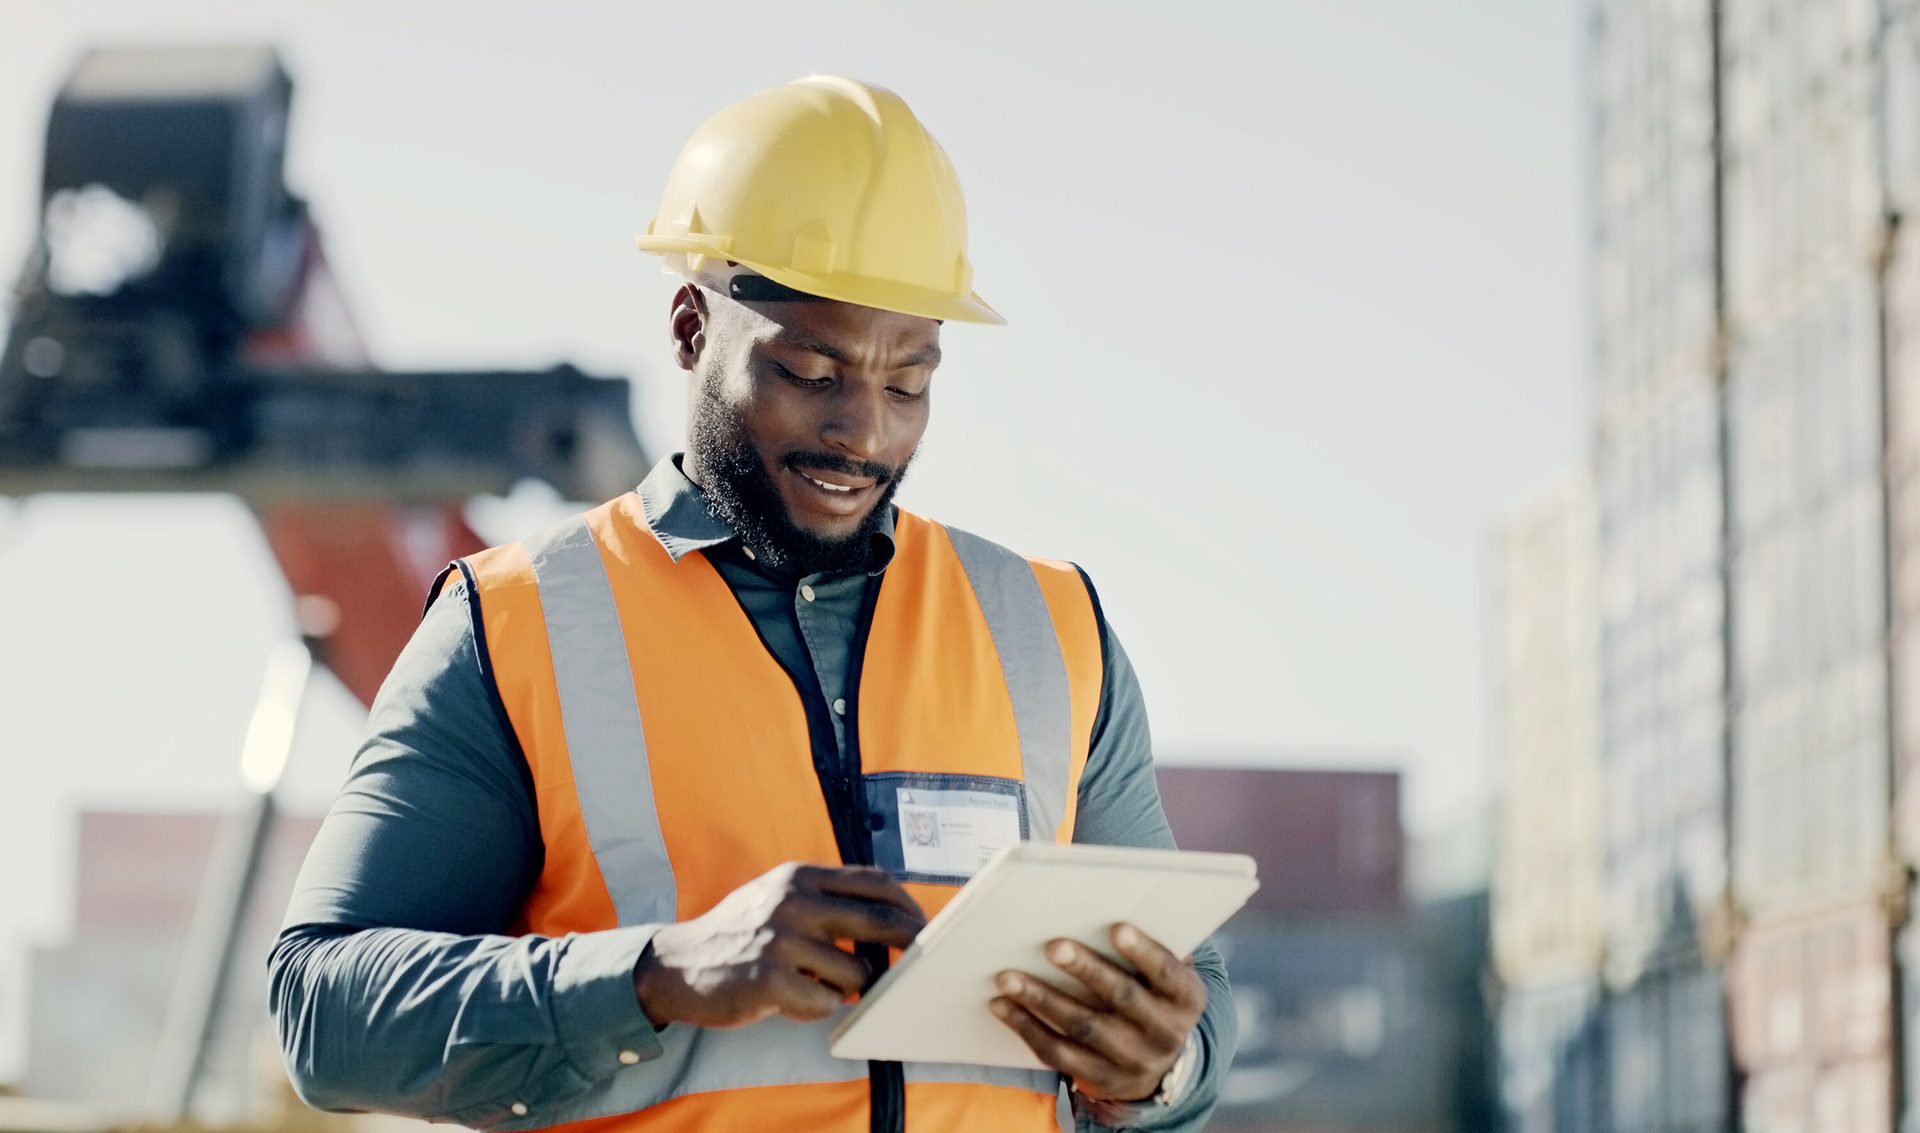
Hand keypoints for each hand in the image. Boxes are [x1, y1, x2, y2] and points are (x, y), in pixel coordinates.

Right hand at [634, 863, 925, 1028]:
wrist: (677, 964)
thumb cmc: (739, 932)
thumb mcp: (779, 895)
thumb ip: (826, 897)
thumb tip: (891, 914)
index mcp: (800, 876)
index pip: (875, 881)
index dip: (907, 906)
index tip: (921, 926)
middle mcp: (793, 901)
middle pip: (879, 921)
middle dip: (908, 945)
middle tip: (918, 963)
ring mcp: (781, 940)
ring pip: (856, 974)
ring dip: (844, 989)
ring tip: (811, 985)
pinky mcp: (769, 980)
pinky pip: (826, 1003)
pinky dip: (815, 1009)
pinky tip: (788, 1001)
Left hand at [990, 923, 1204, 1102]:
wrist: (1161, 1065)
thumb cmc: (1155, 995)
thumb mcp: (1167, 975)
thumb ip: (1150, 946)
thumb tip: (1108, 903)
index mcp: (1185, 998)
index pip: (1167, 973)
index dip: (1143, 952)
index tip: (1116, 928)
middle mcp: (1164, 1032)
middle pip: (1121, 998)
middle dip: (1086, 970)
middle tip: (1052, 946)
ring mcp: (1131, 1060)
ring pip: (1082, 1028)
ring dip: (1042, 999)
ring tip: (1008, 976)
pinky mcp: (1099, 1078)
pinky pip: (1058, 1053)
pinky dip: (1026, 1027)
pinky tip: (1002, 1006)